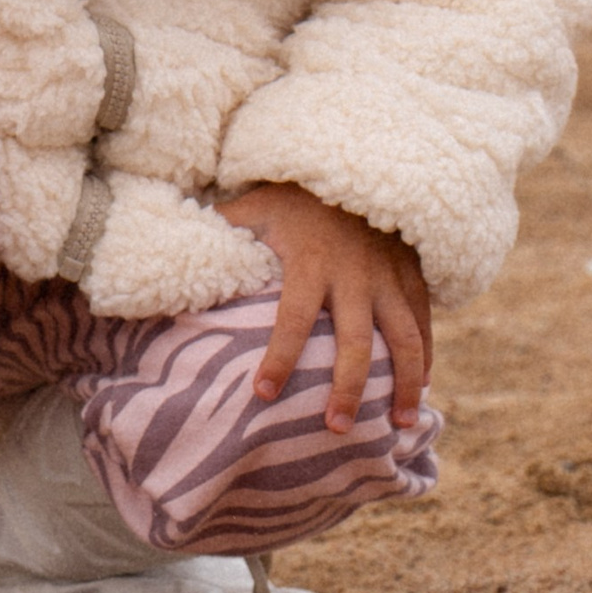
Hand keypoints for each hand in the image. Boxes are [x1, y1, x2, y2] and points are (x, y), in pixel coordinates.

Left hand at [214, 184, 432, 432]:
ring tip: (402, 423)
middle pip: (354, 340)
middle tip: (335, 427)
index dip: (278, 356)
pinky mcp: (411, 274)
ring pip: (403, 336)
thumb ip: (218, 234)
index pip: (292, 318)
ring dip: (404, 382)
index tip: (263, 393)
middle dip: (347, 387)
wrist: (349, 164)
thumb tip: (165, 249)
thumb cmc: (291, 197)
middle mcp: (353, 274)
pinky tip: (421, 386)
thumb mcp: (251, 208)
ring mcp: (387, 276)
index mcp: (309, 262)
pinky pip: (424, 320)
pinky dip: (426, 355)